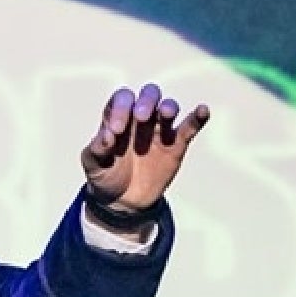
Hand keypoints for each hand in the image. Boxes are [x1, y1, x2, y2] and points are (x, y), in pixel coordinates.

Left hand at [80, 83, 210, 217]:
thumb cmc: (104, 175)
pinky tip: (203, 110)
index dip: (121, 108)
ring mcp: (159, 130)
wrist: (123, 200)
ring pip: (168, 108)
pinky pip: (189, 127)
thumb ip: (96, 149)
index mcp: (118, 117)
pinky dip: (197, 118)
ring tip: (165, 113)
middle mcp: (140, 118)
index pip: (122, 99)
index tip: (116, 131)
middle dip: (147, 101)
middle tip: (141, 117)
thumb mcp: (92, 165)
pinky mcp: (176, 145)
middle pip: (148, 96)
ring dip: (168, 107)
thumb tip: (106, 137)